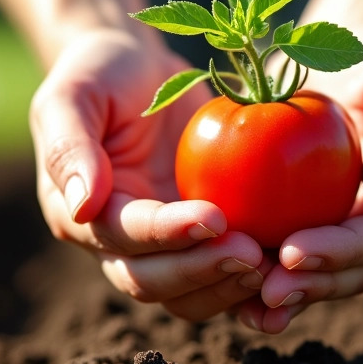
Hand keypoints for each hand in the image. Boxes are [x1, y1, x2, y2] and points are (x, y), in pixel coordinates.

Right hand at [31, 27, 270, 319]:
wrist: (138, 69)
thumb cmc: (101, 74)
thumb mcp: (73, 94)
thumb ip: (70, 146)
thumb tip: (82, 206)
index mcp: (81, 216)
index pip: (124, 236)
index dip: (167, 234)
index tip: (214, 218)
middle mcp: (119, 245)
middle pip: (154, 281)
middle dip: (202, 272)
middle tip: (252, 253)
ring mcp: (163, 248)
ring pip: (190, 294)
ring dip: (229, 288)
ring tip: (273, 265)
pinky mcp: (201, 241)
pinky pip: (224, 276)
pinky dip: (252, 286)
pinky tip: (292, 275)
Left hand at [235, 23, 362, 333]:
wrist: (339, 47)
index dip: (340, 251)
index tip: (294, 251)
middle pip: (352, 271)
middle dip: (313, 286)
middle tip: (267, 290)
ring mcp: (341, 221)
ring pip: (320, 274)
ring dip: (287, 294)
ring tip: (249, 303)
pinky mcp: (304, 216)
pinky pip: (283, 252)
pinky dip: (260, 274)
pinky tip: (226, 283)